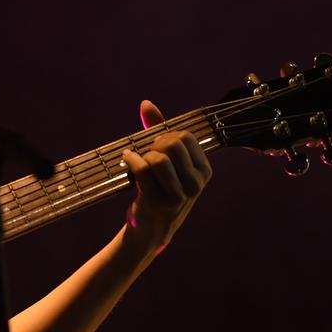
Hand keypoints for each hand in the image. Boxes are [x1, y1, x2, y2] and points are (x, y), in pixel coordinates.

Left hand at [121, 100, 212, 252]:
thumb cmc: (158, 188)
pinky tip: (128, 161)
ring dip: (141, 156)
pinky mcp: (159, 201)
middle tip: (147, 155)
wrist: (151, 227)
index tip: (157, 146)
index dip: (166, 135)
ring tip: (138, 162)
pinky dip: (130, 160)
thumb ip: (158, 130)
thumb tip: (146, 104)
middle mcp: (196, 182)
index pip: (186, 136)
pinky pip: (142, 169)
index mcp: (203, 170)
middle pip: (172, 143)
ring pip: (157, 157)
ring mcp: (180, 194)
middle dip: (153, 144)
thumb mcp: (166, 161)